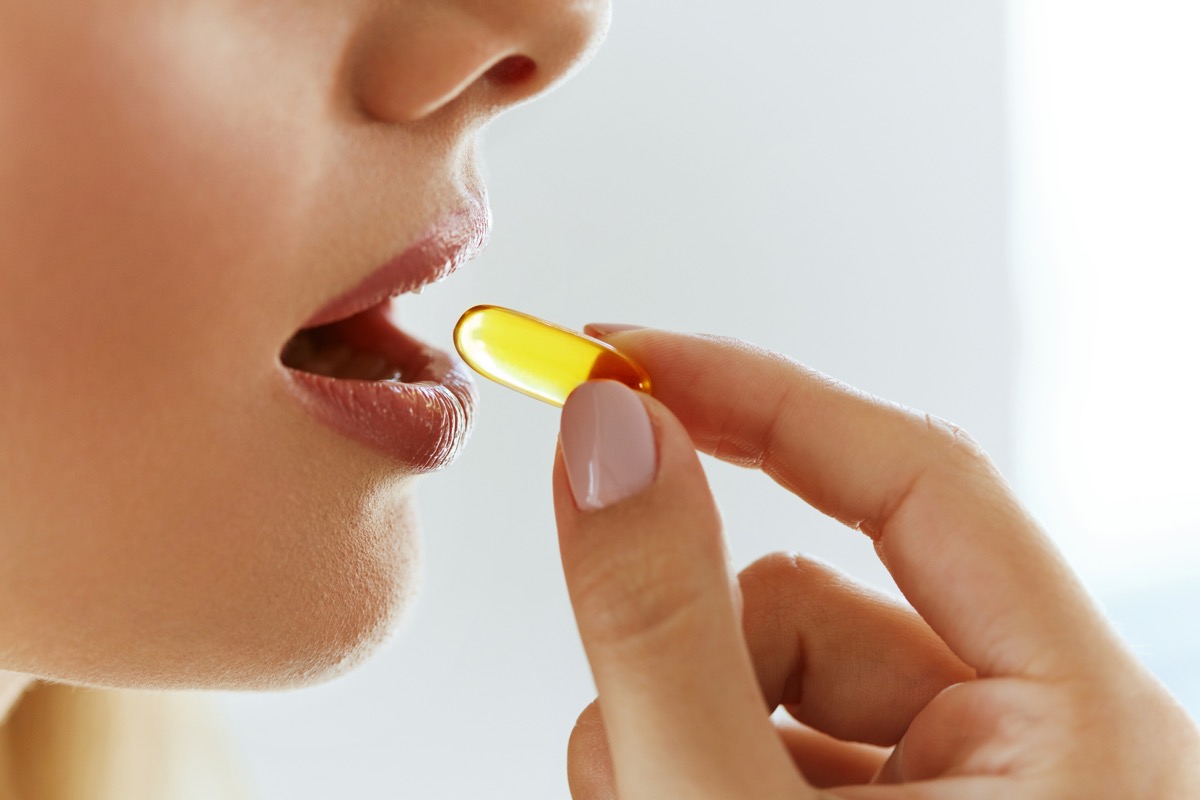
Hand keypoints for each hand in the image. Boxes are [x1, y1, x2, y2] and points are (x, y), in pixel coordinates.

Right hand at [553, 328, 1199, 798]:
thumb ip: (665, 624)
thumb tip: (608, 437)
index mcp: (1083, 728)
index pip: (914, 478)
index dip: (754, 399)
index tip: (619, 358)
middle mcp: (1045, 745)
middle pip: (817, 599)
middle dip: (689, 653)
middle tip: (626, 739)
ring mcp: (970, 791)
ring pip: (776, 671)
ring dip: (676, 724)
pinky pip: (774, 733)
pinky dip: (696, 761)